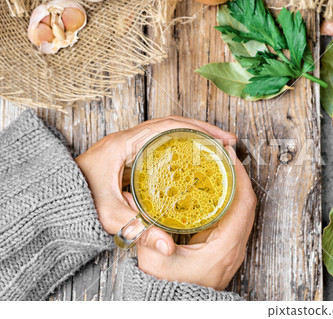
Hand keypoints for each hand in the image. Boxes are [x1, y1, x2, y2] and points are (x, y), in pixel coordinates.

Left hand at [75, 116, 236, 234]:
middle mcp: (129, 138)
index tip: (220, 139)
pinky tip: (193, 158)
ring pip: (168, 131)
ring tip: (215, 147)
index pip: (169, 126)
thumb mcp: (108, 213)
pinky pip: (161, 143)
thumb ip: (136, 229)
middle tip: (226, 142)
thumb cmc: (79, 197)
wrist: (57, 195)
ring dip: (193, 136)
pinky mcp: (131, 154)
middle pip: (174, 124)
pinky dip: (181, 146)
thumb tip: (166, 246)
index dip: (199, 130)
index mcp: (126, 143)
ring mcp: (130, 145)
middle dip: (203, 130)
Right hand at [136, 149, 255, 289]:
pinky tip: (214, 188)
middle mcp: (235, 246)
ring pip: (242, 208)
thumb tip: (133, 204)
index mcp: (225, 247)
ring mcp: (232, 246)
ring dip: (234, 186)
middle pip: (246, 203)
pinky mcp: (226, 246)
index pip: (243, 204)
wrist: (183, 308)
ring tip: (220, 166)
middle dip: (237, 176)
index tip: (229, 157)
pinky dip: (228, 199)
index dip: (239, 176)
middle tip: (223, 155)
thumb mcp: (154, 262)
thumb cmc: (173, 290)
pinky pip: (233, 216)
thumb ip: (146, 234)